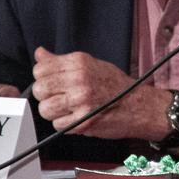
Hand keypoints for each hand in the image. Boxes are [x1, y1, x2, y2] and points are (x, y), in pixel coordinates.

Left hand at [30, 46, 170, 139]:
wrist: (139, 105)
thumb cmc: (116, 85)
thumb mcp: (90, 64)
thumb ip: (63, 62)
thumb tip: (40, 54)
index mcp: (80, 62)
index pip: (40, 69)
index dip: (43, 78)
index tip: (53, 83)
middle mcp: (79, 79)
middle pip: (39, 89)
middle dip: (46, 96)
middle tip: (61, 97)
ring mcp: (81, 101)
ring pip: (45, 109)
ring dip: (54, 112)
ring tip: (69, 109)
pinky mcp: (82, 121)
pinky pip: (57, 125)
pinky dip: (64, 124)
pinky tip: (77, 118)